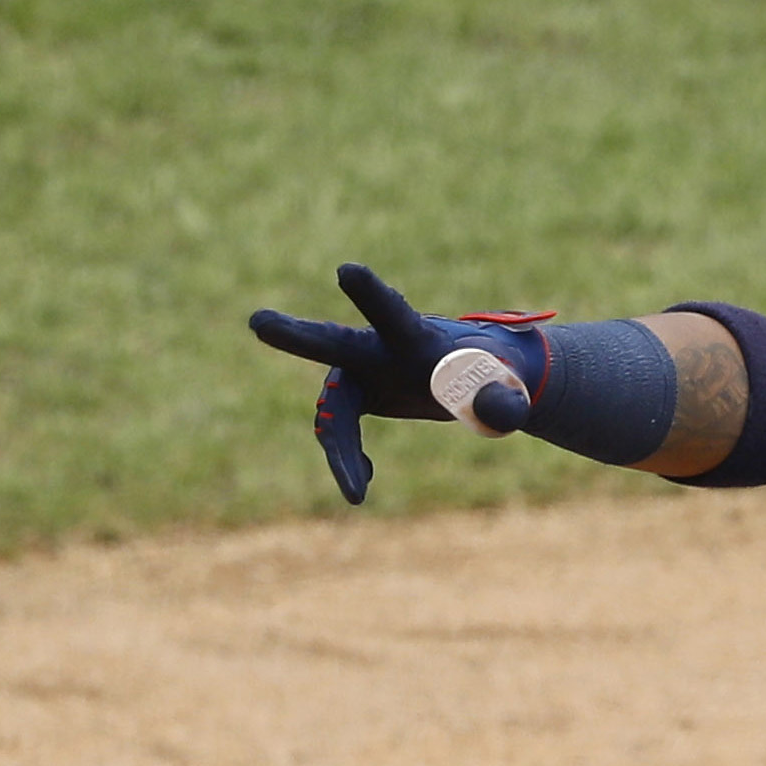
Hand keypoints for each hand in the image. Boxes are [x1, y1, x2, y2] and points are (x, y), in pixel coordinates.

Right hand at [248, 264, 550, 502]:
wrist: (484, 382)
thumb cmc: (500, 378)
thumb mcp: (507, 392)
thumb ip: (503, 401)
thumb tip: (497, 415)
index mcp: (416, 337)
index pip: (391, 313)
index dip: (370, 295)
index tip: (347, 269)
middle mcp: (379, 346)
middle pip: (332, 343)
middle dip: (295, 335)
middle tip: (258, 321)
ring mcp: (363, 369)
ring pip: (334, 410)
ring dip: (340, 451)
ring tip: (357, 495)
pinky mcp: (358, 392)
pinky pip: (339, 428)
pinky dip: (347, 458)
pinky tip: (363, 485)